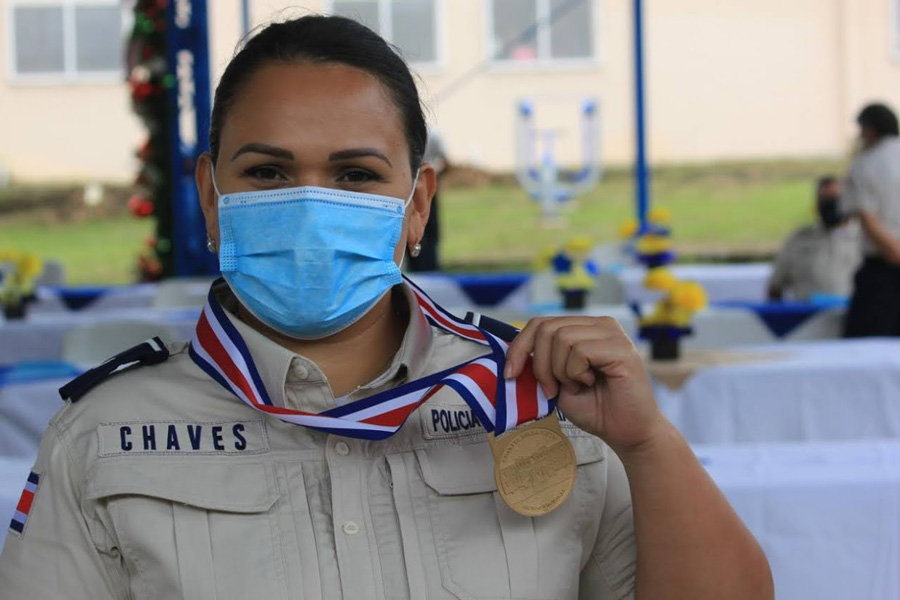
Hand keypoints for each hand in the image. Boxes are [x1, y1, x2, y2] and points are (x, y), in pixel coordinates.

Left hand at [504, 317, 665, 454]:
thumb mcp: (557, 382)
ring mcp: (613, 333)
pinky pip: (580, 351)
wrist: (627, 434)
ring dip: (561, 371)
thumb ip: (541, 363)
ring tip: (578, 386)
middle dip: (540, 364)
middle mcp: (600, 325)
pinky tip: (591, 383)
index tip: (510, 373)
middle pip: (547, 328)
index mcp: (584, 329)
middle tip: (552, 389)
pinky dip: (576, 373)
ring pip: (562, 338)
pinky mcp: (621, 348)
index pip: (540, 323)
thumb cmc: (595, 409)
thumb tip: (512, 352)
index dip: (519, 347)